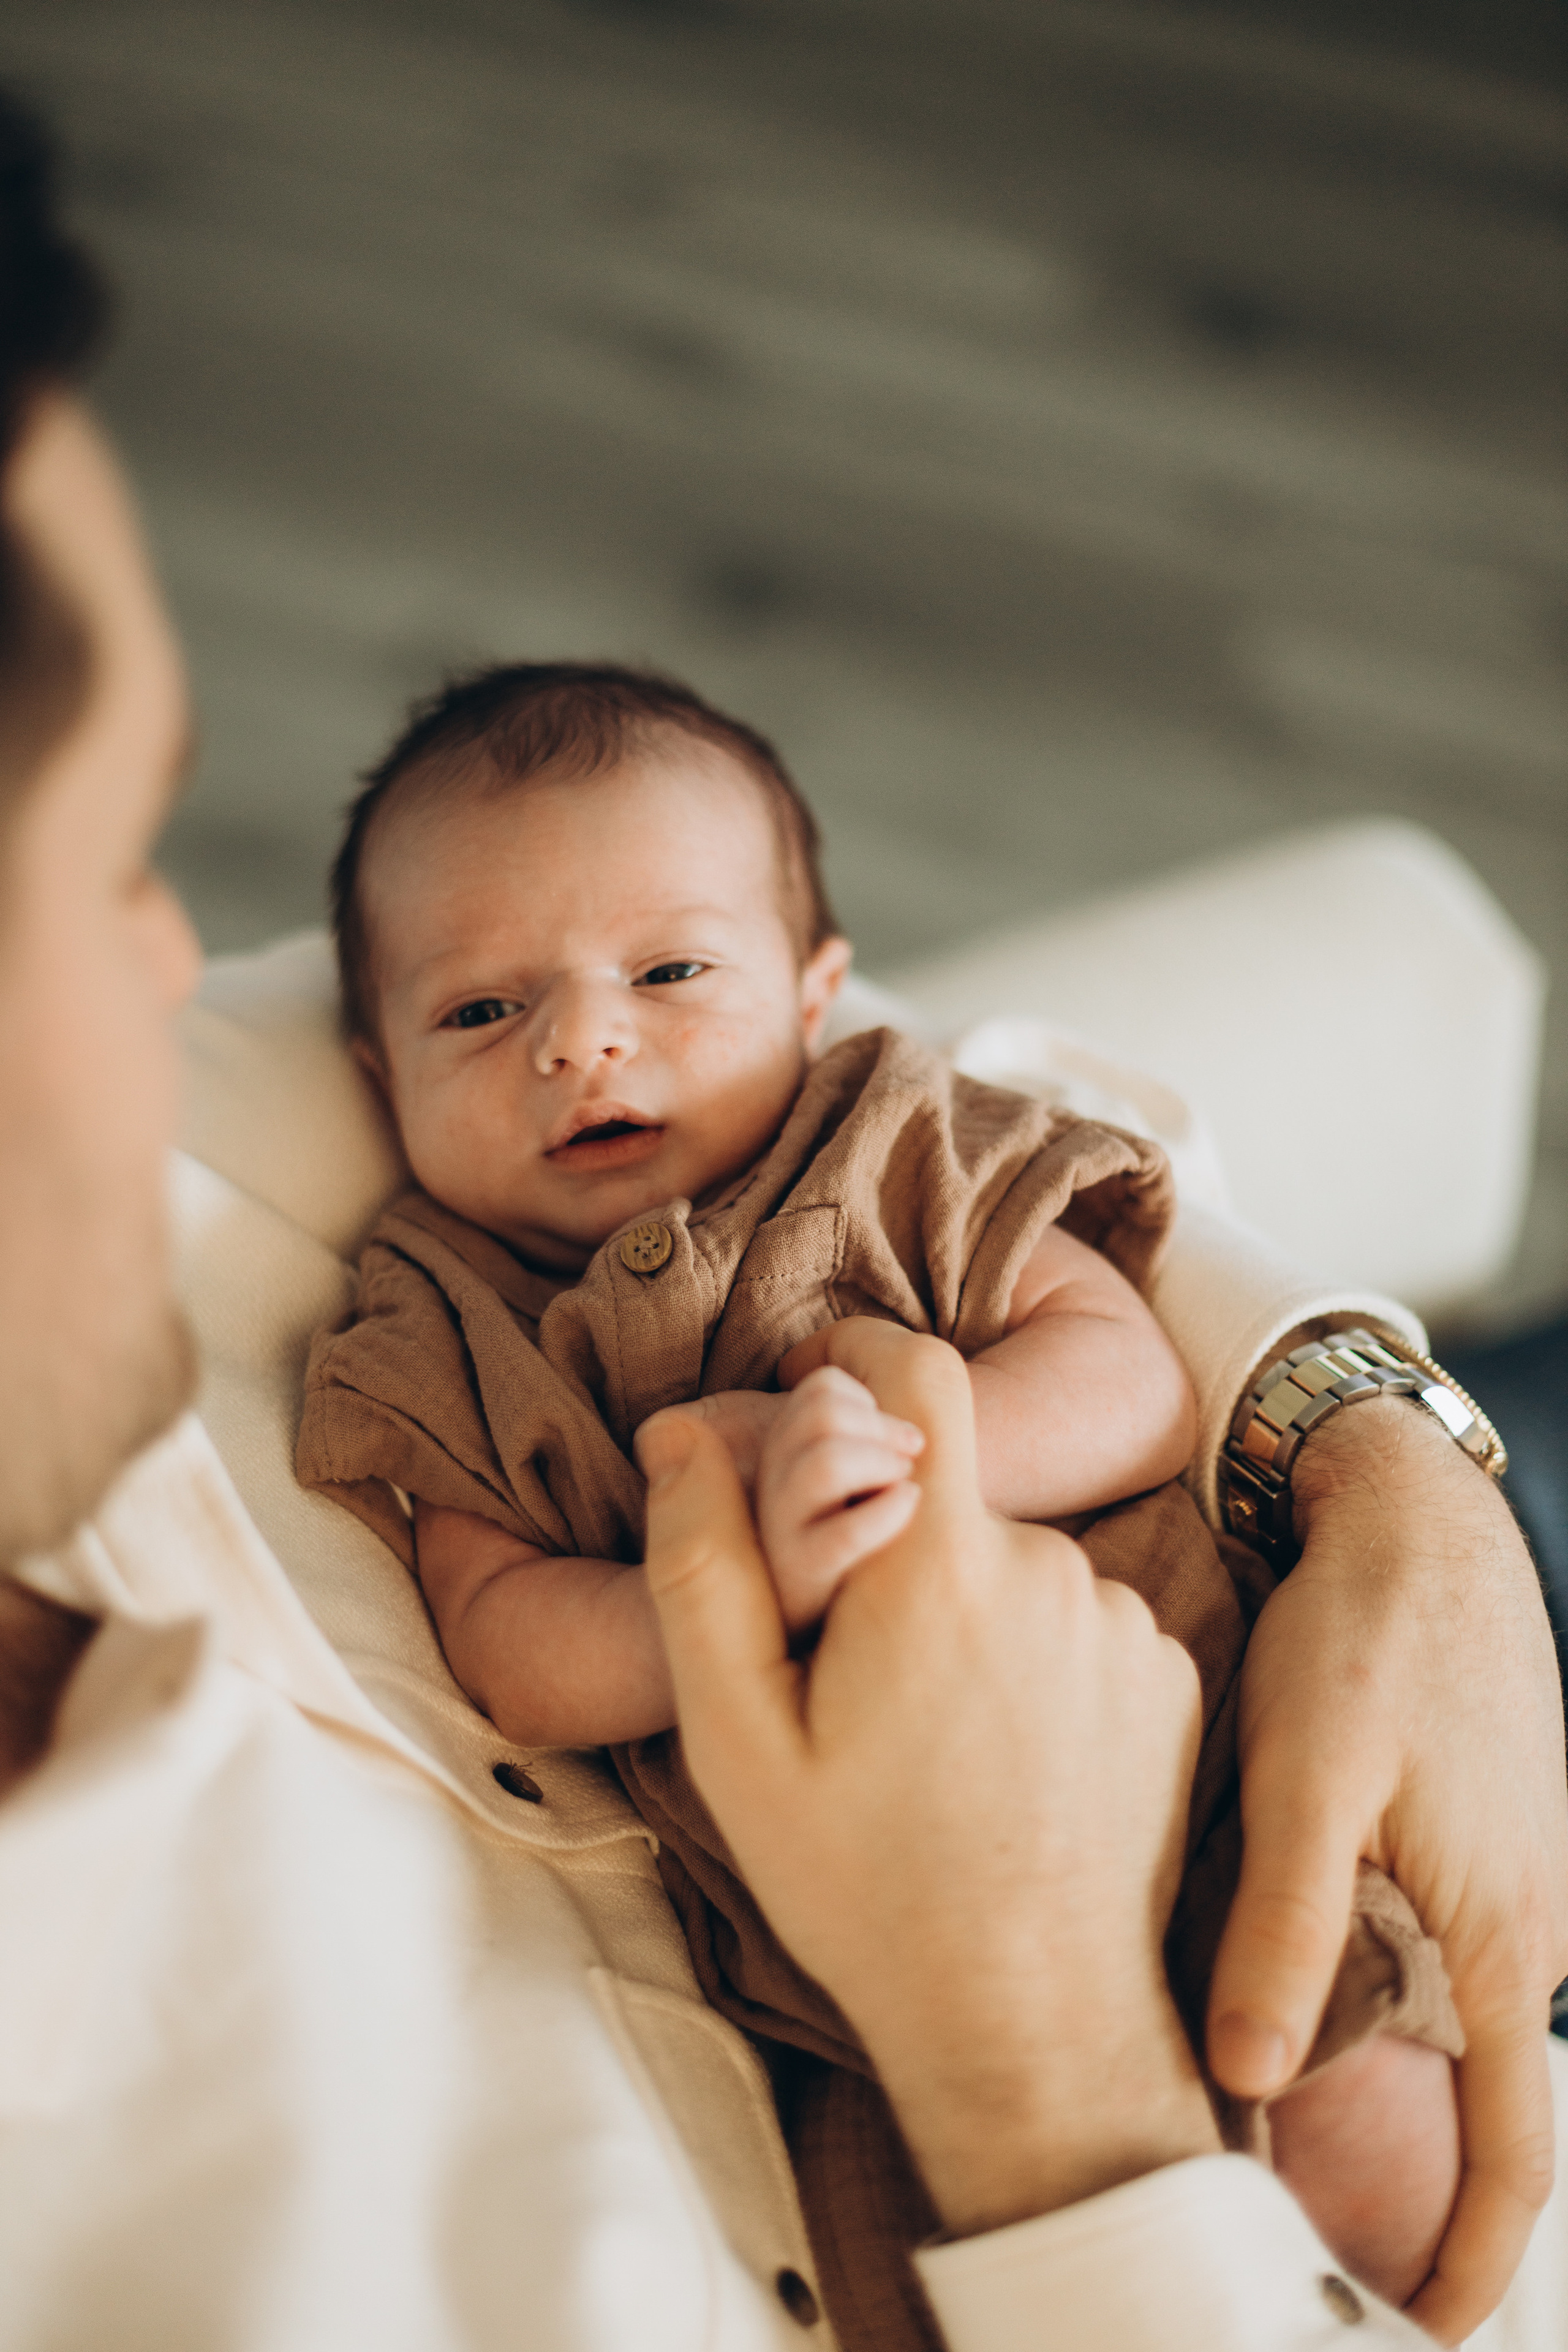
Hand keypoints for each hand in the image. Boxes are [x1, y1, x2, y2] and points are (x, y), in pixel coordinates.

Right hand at [636, 1317, 1218, 2235]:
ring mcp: (1125, 1622)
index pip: (918, 1372)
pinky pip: (1079, 1618)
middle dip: (891, 1539)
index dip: (859, 1357)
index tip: (816, 1398)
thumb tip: (683, 1432)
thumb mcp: (738, 1743)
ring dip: (963, 1607)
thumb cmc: (868, 1891)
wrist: (1035, 2026)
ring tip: (927, 1733)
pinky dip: (1033, 1656)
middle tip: (844, 1664)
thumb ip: (702, 1568)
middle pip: (950, 1489)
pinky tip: (1002, 1755)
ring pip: (1012, 1560)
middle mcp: (1052, 1569)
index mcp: (939, 1567)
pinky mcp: (1169, 1675)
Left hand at [1206, 1399, 1567, 2341]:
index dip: (1474, 2262)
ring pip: (1437, 2018)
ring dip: (1383, 2081)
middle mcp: (1517, 1923)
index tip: (1422, 2336)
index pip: (1514, 2153)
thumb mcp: (1313, 1773)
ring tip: (1276, 2132)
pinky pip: (1426, 1944)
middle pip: (1469, 2098)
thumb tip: (1250, 2079)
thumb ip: (1286, 1922)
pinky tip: (1292, 1985)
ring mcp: (1499, 1877)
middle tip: (1306, 2238)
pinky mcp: (1461, 1832)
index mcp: (1499, 1933)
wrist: (1414, 1515)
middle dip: (1406, 2184)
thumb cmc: (1370, 1634)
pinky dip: (1369, 1988)